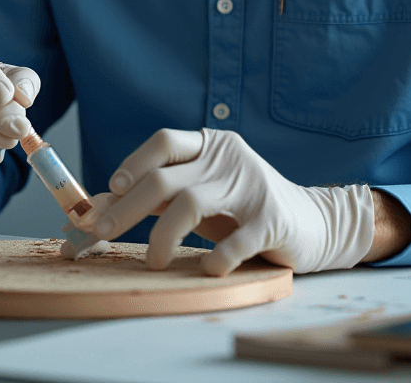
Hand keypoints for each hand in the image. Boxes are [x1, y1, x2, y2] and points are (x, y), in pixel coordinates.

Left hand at [93, 128, 376, 275]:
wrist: (313, 222)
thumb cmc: (242, 207)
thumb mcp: (199, 192)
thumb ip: (155, 195)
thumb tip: (97, 205)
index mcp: (211, 145)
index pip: (164, 141)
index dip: (133, 162)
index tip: (110, 190)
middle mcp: (228, 159)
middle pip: (166, 177)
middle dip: (127, 207)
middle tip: (103, 233)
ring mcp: (251, 186)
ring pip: (191, 202)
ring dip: (162, 236)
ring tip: (153, 261)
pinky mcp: (272, 220)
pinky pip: (236, 240)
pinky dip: (216, 257)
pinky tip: (206, 268)